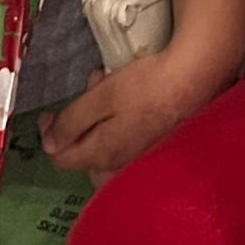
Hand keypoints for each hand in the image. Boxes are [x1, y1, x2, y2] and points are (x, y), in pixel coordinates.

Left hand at [39, 47, 229, 185]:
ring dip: (99, 125)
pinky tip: (129, 103)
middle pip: (85, 158)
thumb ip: (71, 123)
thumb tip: (49, 146)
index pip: (61, 158)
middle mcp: (120, 165)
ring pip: (107, 151)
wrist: (196, 79)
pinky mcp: (158, 147)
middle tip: (84, 98)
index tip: (48, 113)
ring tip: (106, 90)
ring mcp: (141, 159)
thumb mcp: (101, 98)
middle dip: (77, 130)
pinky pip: (127, 144)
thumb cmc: (146, 86)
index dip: (48, 136)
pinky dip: (119, 126)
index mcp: (101, 155)